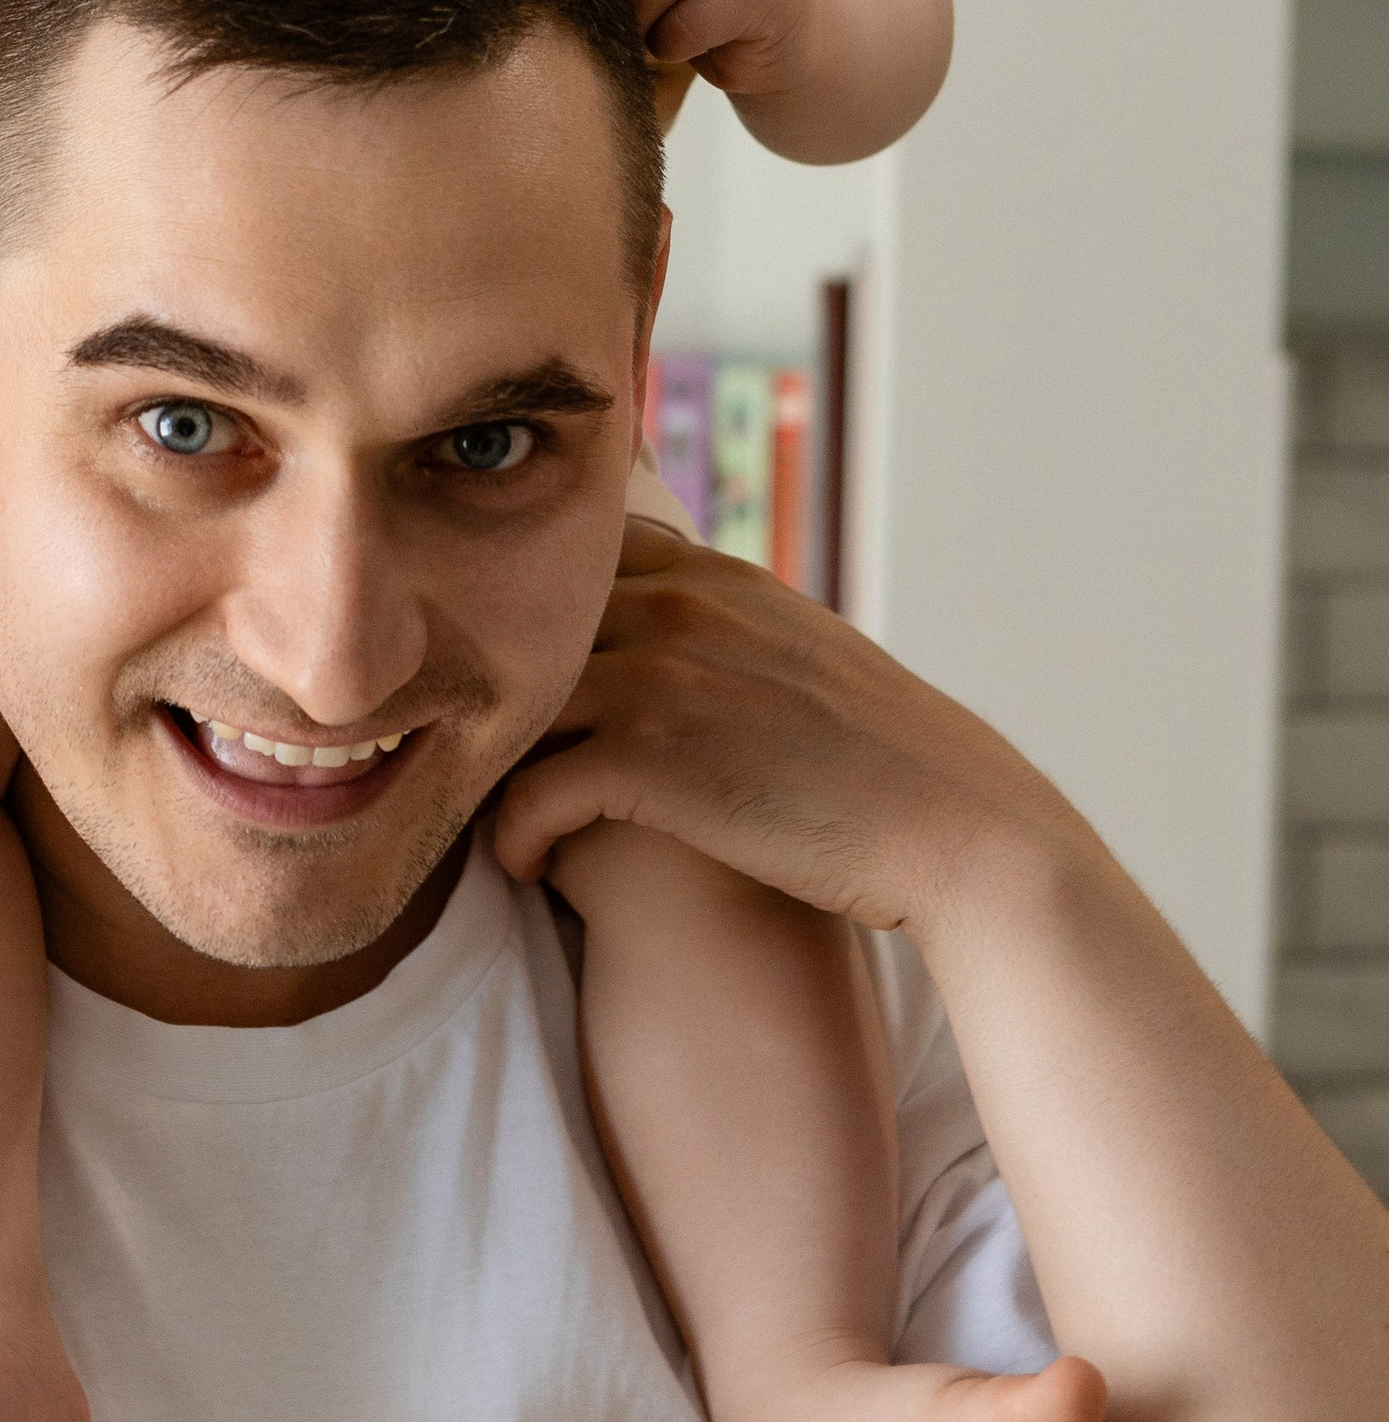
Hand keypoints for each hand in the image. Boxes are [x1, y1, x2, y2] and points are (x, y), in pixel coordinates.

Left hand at [492, 523, 1092, 943]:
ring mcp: (665, 673)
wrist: (958, 828)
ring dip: (486, 767)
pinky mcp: (655, 758)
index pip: (578, 555)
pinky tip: (526, 866)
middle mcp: (682, 604)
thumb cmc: (882, 767)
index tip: (509, 682)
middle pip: (523, 626)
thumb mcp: (805, 659)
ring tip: (487, 817)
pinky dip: (514, 834)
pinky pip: (530, 788)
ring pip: (513, 703)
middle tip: (464, 758)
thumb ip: (731, 634)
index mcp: (719, 575)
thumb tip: (669, 650)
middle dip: (488, 691)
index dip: (530, 618)